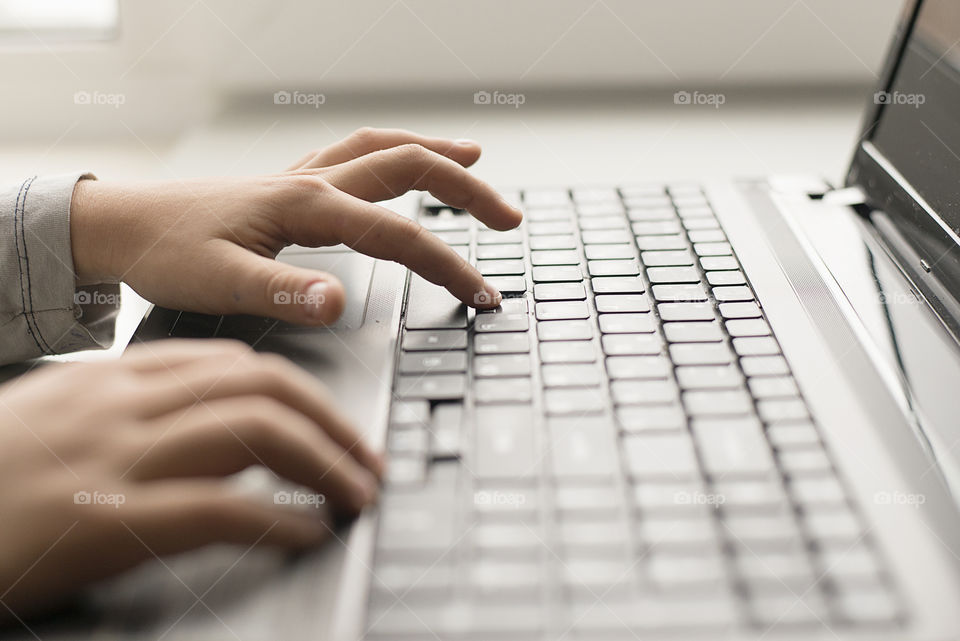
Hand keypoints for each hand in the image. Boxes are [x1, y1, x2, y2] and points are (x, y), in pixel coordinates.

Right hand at [0, 340, 381, 617]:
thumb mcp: (58, 419)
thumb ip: (129, 408)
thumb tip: (205, 421)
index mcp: (112, 378)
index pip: (232, 363)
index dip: (299, 390)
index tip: (331, 420)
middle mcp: (121, 404)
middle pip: (261, 385)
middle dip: (331, 420)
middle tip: (366, 459)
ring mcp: (114, 459)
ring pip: (254, 432)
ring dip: (324, 462)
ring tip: (356, 493)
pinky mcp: (104, 523)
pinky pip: (219, 509)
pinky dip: (277, 520)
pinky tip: (305, 533)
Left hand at [70, 128, 522, 324]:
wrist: (121, 224)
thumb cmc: (165, 252)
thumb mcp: (217, 282)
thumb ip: (280, 292)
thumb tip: (338, 303)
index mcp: (306, 206)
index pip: (400, 235)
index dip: (450, 266)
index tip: (483, 296)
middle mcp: (313, 182)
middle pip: (411, 167)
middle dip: (468, 191)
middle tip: (508, 220)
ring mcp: (303, 178)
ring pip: (386, 150)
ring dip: (436, 154)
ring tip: (476, 160)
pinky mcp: (291, 185)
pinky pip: (358, 155)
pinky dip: (394, 154)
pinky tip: (399, 164)